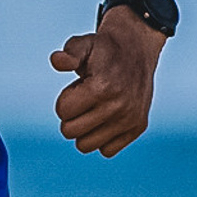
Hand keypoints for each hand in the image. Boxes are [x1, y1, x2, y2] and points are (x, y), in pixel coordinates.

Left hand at [49, 5, 162, 156]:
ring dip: (85, 129)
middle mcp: (119, 106)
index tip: (78, 87)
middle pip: (70, 132)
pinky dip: (102, 137)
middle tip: (86, 99)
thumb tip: (57, 60)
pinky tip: (107, 118)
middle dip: (72, 116)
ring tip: (95, 108)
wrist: (136, 49)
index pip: (62, 111)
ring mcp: (130, 119)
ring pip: (86, 145)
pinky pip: (107, 150)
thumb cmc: (103, 49)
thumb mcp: (83, 45)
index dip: (65, 99)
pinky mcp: (138, 127)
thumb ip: (68, 53)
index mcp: (102, 87)